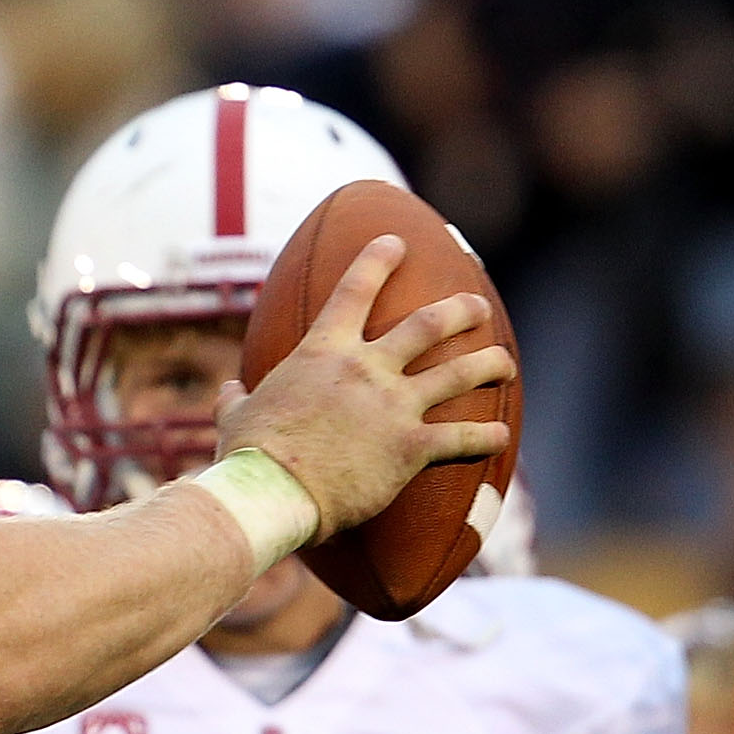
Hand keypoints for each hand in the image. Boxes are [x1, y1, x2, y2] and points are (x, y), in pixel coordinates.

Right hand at [213, 236, 515, 535]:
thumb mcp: (236, 415)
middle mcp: (366, 368)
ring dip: (488, 364)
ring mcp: (394, 405)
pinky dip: (487, 434)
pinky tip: (501, 434)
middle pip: (428, 325)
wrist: (273, 491)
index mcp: (322, 352)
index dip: (377, 260)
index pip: (354, 290)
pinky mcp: (413, 446)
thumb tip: (228, 391)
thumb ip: (238, 397)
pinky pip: (463, 437)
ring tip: (504, 362)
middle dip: (460, 311)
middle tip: (476, 306)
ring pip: (459, 373)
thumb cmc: (249, 453)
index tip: (395, 242)